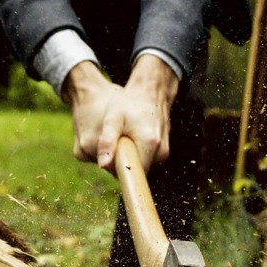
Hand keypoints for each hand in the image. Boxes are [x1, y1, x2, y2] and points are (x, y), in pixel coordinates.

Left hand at [62, 55, 178, 172]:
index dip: (118, 170)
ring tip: (124, 139)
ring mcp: (164, 151)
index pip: (132, 174)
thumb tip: (102, 165)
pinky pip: (146, 160)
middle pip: (137, 172)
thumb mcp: (113, 119)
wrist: (150, 91)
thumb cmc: (129, 103)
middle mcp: (161, 152)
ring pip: (141, 166)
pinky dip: (136, 153)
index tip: (111, 157)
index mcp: (149, 144)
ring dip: (130, 159)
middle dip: (123, 163)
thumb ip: (107, 142)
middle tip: (114, 143)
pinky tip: (131, 139)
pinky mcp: (163, 150)